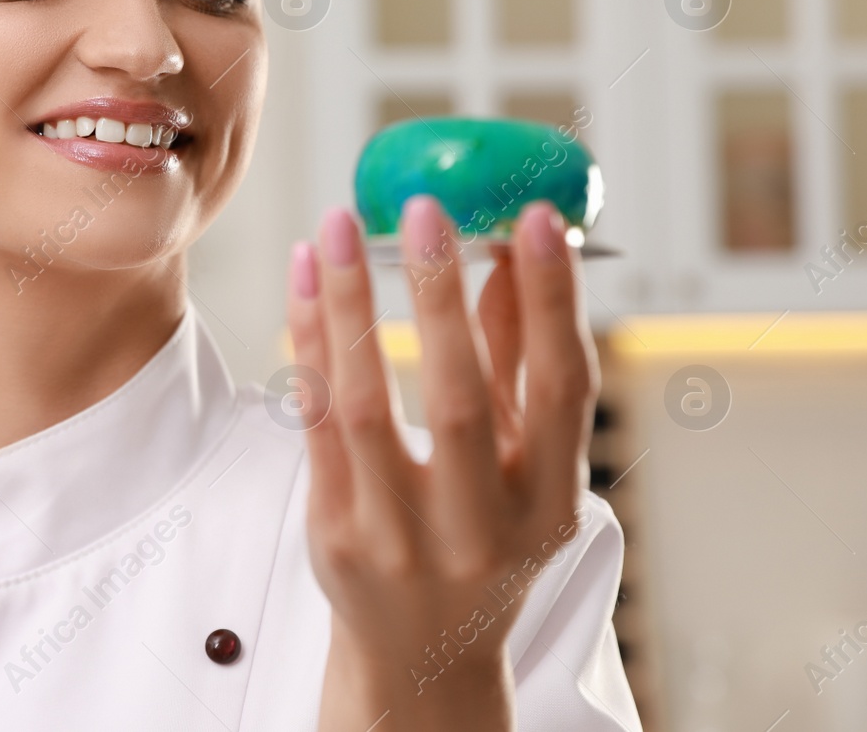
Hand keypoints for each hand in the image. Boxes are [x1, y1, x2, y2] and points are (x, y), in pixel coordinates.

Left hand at [288, 197, 598, 730]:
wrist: (421, 656)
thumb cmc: (482, 540)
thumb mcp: (524, 468)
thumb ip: (516, 365)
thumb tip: (510, 253)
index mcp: (550, 503)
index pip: (562, 388)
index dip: (551, 299)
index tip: (533, 218)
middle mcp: (481, 527)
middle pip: (460, 398)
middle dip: (440, 296)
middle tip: (424, 210)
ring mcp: (401, 538)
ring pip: (367, 404)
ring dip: (349, 304)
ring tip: (337, 227)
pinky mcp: (335, 535)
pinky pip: (314, 424)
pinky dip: (307, 345)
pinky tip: (303, 283)